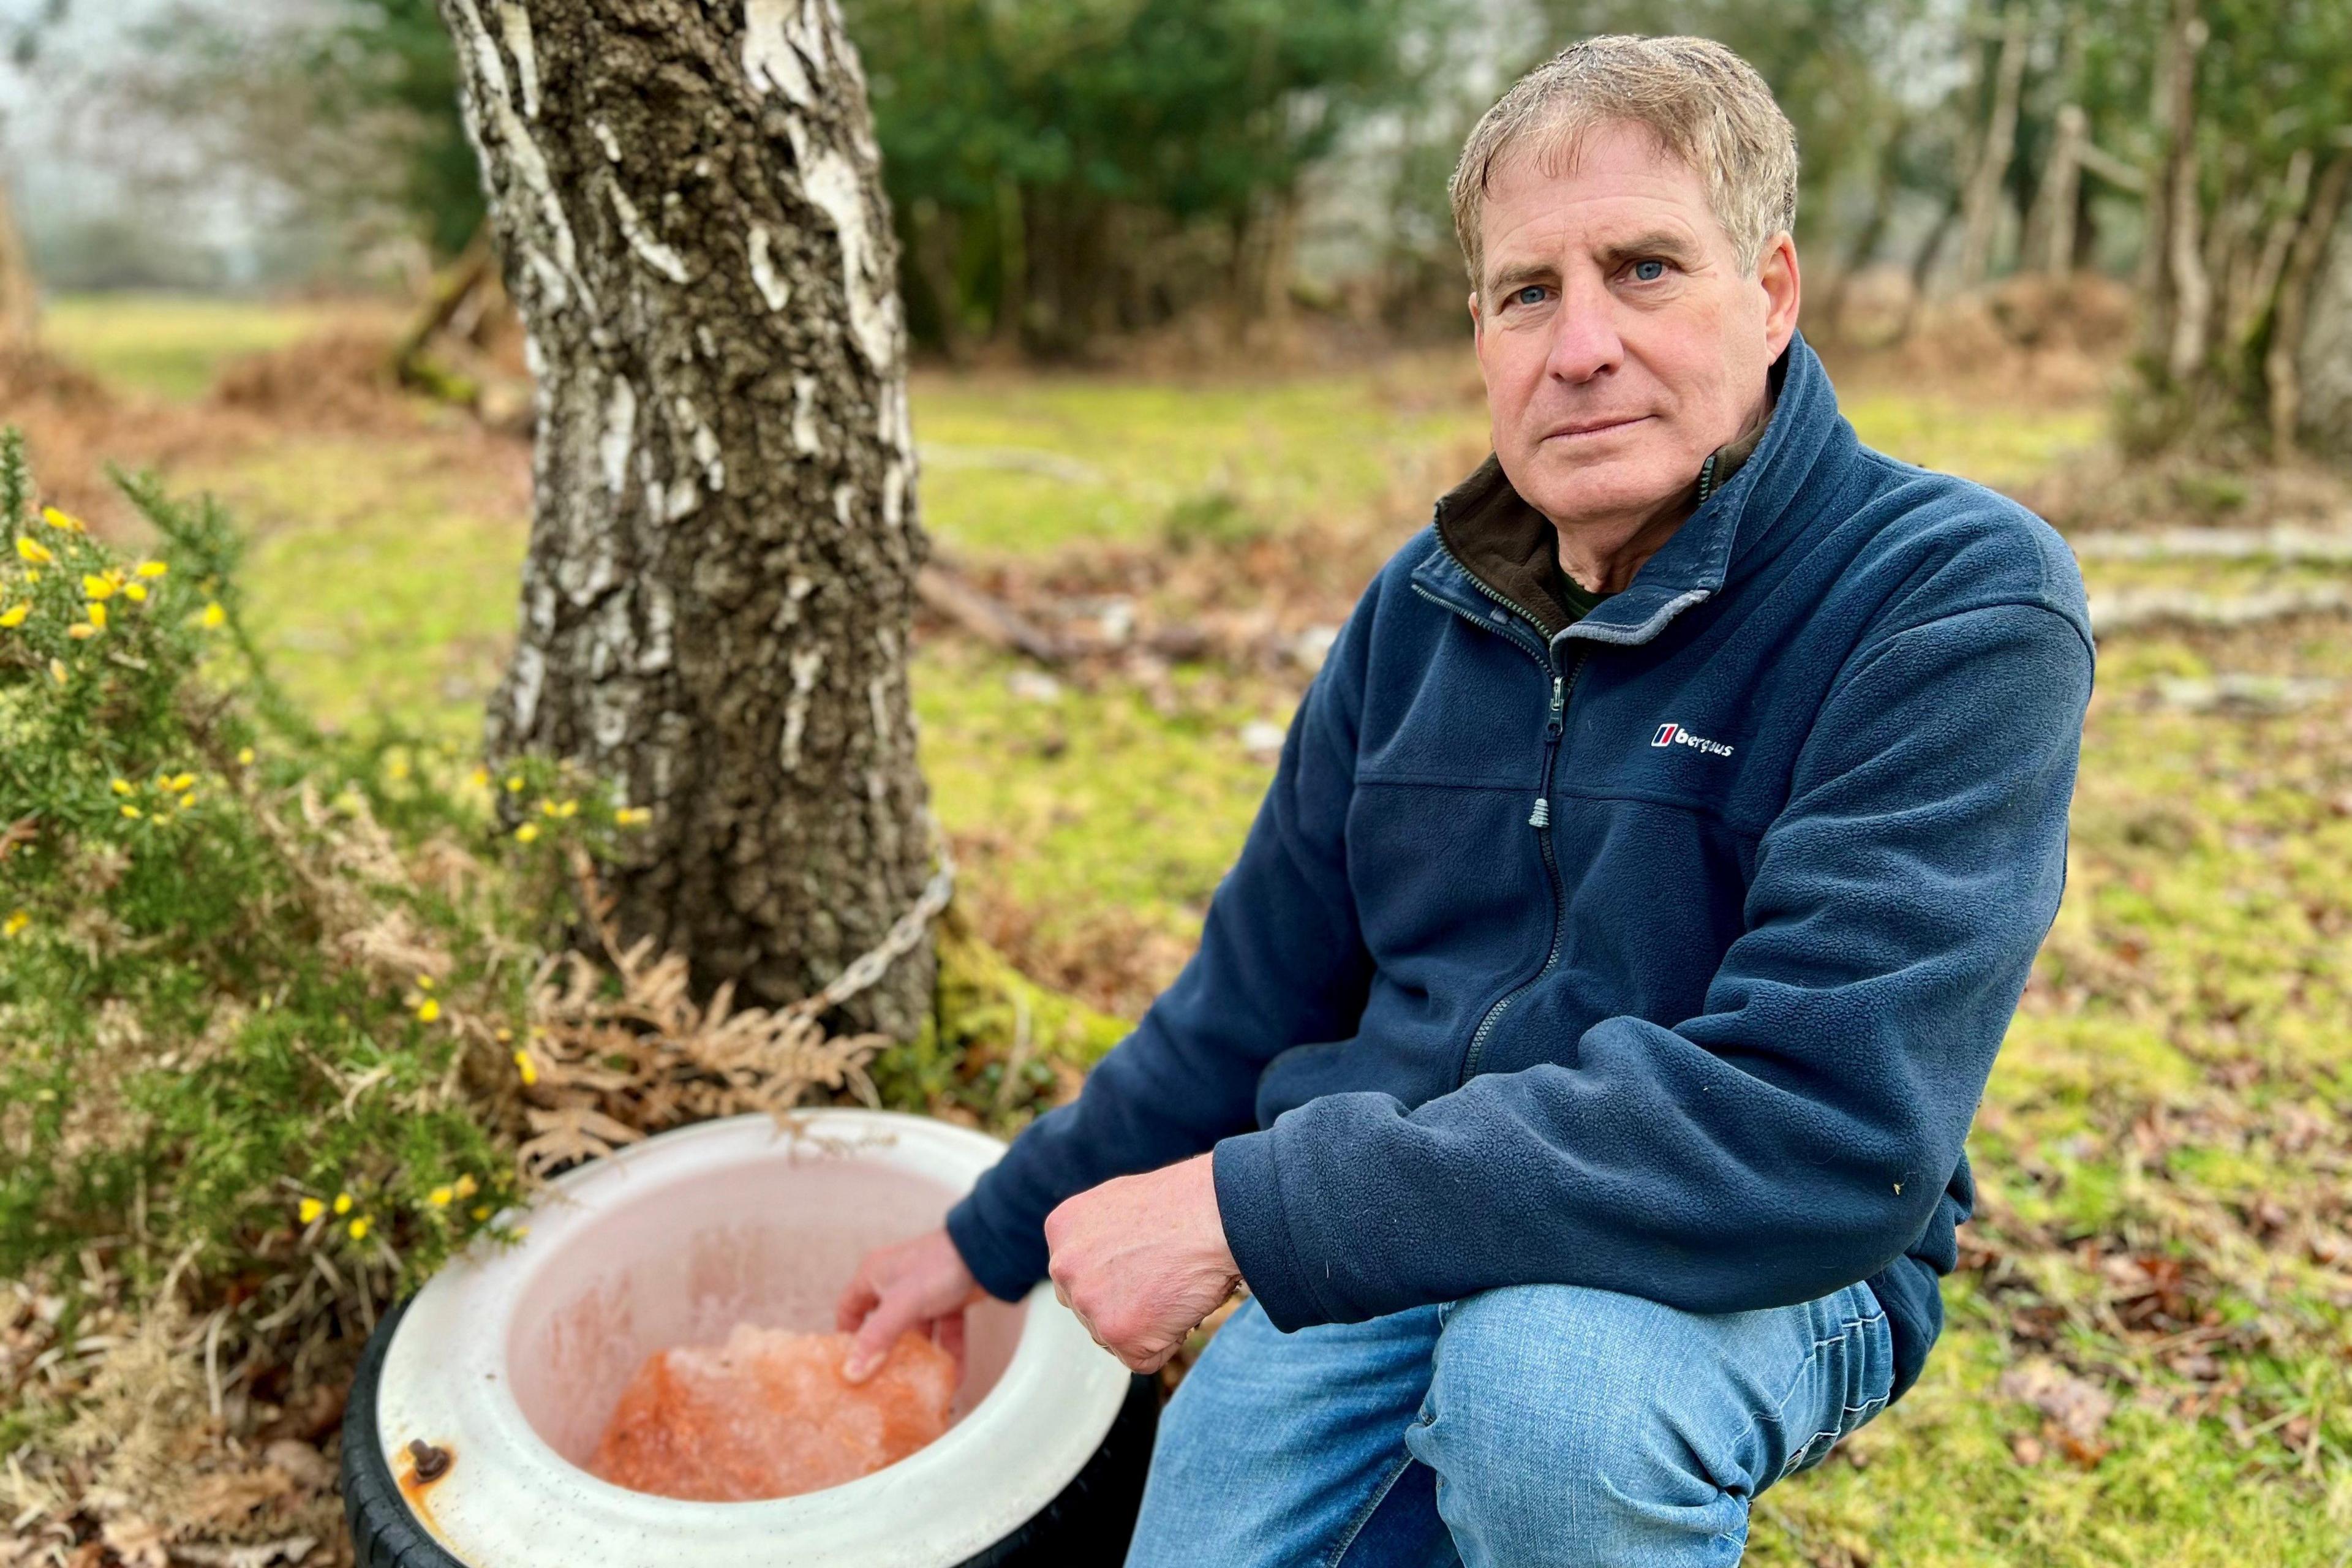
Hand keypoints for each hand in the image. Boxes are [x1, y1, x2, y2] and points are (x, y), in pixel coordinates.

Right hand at [835, 1227, 984, 1382]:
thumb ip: (878, 1337)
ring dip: (920, 1358)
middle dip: (886, 1353)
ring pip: (917, 1332)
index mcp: (875, 1275)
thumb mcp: (902, 1304)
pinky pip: (945, 1332)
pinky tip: (954, 1377)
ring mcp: (924, 1293)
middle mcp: (896, 1283)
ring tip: (918, 1386)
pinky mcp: (949, 1301)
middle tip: (883, 1382)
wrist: (987, 1252)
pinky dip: (949, 1352)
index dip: (847, 1335)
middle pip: (883, 1325)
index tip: (849, 1363)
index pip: (849, 1307)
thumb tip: (852, 1372)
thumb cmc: (938, 1265)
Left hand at [1043, 1153, 1239, 1374]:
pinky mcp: (1116, 1334)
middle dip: (1126, 1303)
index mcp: (1062, 1229)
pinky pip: (1145, 1358)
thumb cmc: (1187, 1203)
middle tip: (1164, 1273)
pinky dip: (1169, 1341)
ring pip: (1115, 1335)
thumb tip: (1103, 1262)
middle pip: (1091, 1308)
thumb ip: (1097, 1234)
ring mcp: (1087, 1302)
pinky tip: (1182, 1303)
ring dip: (1148, 1322)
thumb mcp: (1121, 1203)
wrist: (1218, 1214)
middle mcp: (1063, 1267)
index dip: (1120, 1274)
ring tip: (1174, 1282)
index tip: (1147, 1258)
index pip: (1080, 1274)